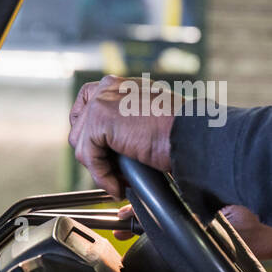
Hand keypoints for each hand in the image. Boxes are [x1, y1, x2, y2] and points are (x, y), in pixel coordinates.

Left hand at [68, 74, 175, 198]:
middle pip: (79, 127)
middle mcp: (109, 87)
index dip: (88, 134)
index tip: (100, 154)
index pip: (86, 105)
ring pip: (81, 144)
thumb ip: (127, 127)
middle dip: (93, 155)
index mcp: (122, 85)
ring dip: (99, 169)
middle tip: (115, 174)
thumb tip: (112, 154)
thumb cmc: (181, 134)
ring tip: (120, 181)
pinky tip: (118, 186)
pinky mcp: (99, 118)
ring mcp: (102, 100)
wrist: (192, 135)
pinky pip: (88, 156)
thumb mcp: (150, 123)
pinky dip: (102, 176)